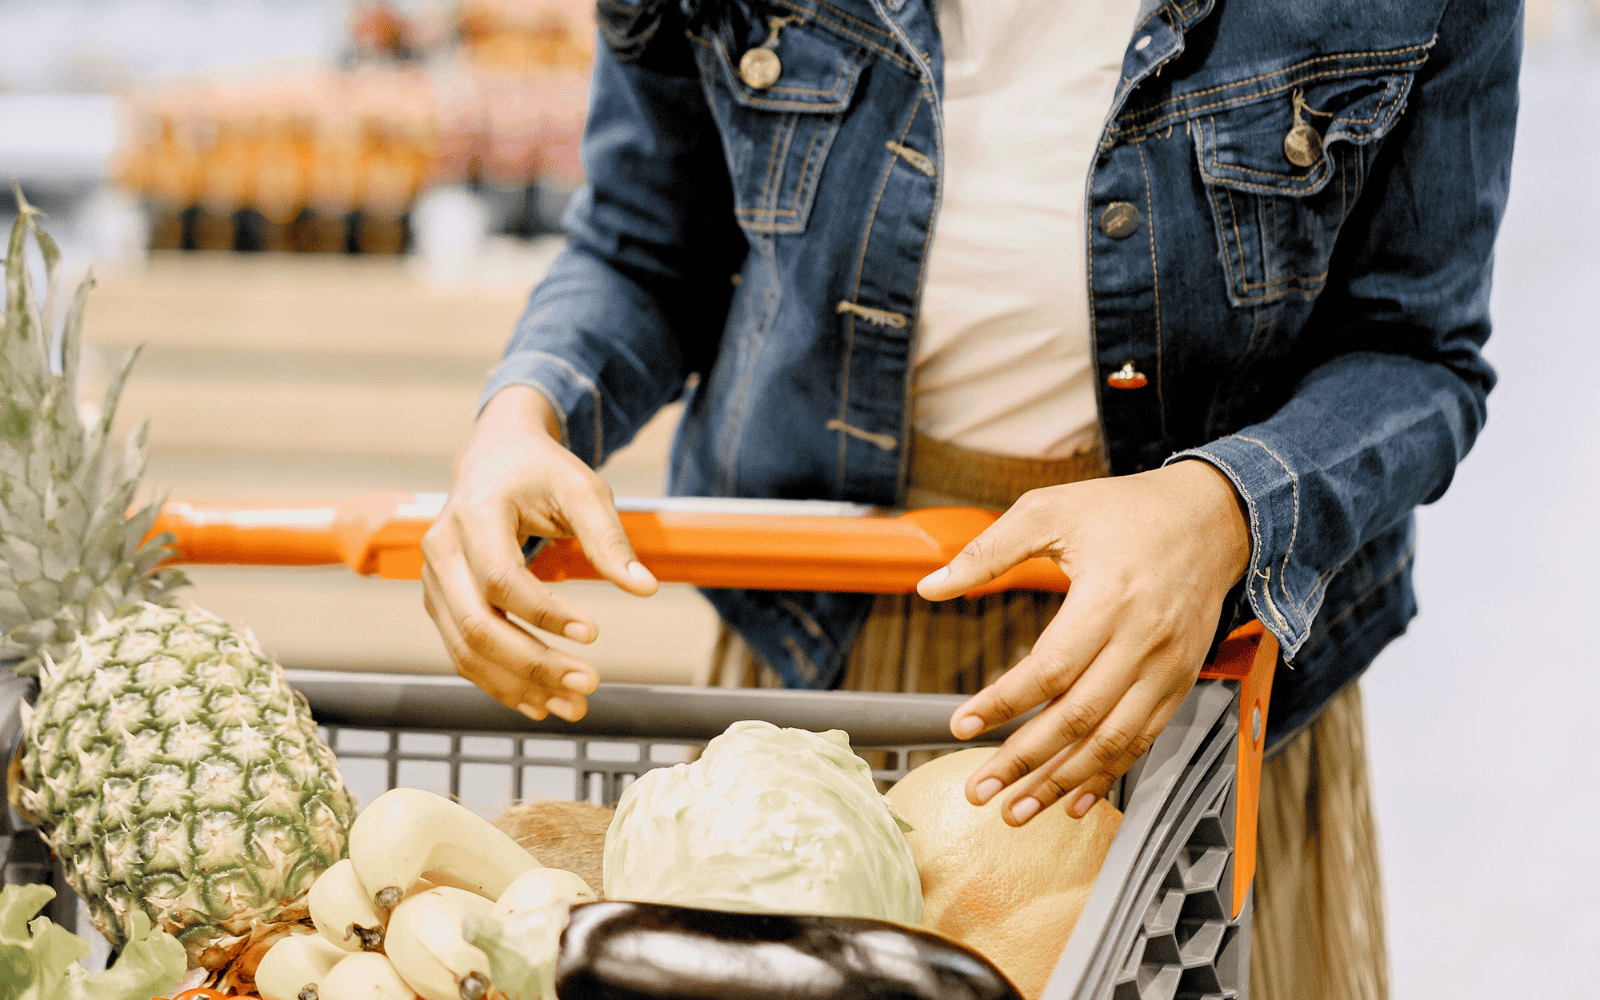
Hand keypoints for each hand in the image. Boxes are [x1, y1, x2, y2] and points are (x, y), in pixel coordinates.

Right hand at [421, 386, 657, 721]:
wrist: (494, 457)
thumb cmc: (541, 471)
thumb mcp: (582, 490)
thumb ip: (609, 539)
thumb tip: (645, 588)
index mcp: (474, 514)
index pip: (502, 579)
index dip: (546, 613)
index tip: (594, 633)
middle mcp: (442, 549)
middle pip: (477, 624)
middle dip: (533, 663)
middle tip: (588, 685)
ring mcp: (435, 580)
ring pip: (466, 648)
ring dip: (517, 685)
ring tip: (572, 705)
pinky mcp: (441, 602)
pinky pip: (463, 652)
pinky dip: (500, 682)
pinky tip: (539, 702)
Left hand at [916, 459, 1249, 825]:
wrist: (1212, 516)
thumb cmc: (1124, 509)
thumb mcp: (1050, 510)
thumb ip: (987, 551)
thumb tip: (928, 587)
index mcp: (1108, 596)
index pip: (1050, 667)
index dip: (1003, 703)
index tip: (959, 726)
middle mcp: (1143, 639)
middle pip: (1079, 716)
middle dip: (1025, 761)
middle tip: (978, 791)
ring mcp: (1167, 665)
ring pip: (1113, 740)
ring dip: (1061, 781)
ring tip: (1015, 811)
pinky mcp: (1181, 680)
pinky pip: (1143, 739)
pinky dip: (1108, 774)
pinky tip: (1073, 799)